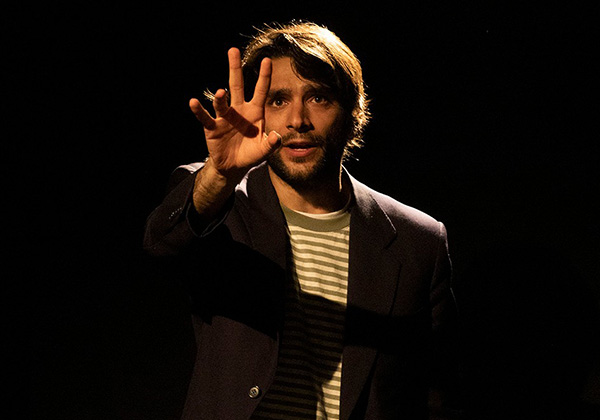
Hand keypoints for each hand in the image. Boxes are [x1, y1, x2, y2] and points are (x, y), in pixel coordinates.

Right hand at [189, 48, 280, 181]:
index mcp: (255, 112)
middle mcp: (239, 110)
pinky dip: (199, 110)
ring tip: (221, 92)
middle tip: (233, 50)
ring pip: (221, 102)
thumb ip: (272, 143)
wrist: (234, 167)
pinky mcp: (212, 127)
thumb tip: (276, 136)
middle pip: (237, 85)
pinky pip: (205, 117)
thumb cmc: (251, 154)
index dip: (264, 76)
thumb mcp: (264, 150)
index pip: (261, 90)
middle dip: (235, 68)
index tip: (267, 60)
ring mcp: (224, 117)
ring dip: (220, 98)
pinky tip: (193, 102)